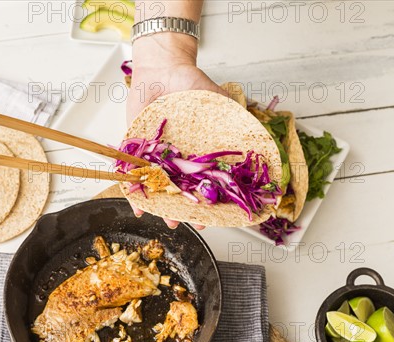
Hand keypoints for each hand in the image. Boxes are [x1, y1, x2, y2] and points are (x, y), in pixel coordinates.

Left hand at [126, 33, 229, 229]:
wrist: (162, 67)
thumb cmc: (191, 83)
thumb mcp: (219, 102)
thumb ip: (234, 121)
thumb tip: (259, 140)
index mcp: (197, 151)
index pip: (205, 181)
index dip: (210, 199)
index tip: (216, 215)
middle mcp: (176, 156)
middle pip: (181, 189)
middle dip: (184, 209)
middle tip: (189, 223)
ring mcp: (156, 154)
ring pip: (158, 185)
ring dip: (161, 204)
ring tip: (166, 220)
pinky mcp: (135, 147)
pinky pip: (134, 170)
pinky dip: (134, 187)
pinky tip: (138, 203)